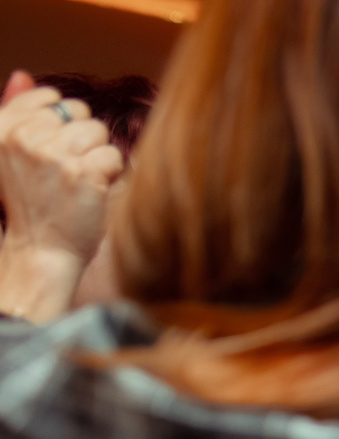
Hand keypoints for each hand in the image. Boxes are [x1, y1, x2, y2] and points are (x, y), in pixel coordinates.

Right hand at [0, 74, 123, 324]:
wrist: (40, 249)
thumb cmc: (32, 202)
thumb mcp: (11, 154)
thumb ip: (17, 113)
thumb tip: (23, 74)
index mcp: (2, 130)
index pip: (46, 97)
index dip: (62, 122)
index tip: (55, 152)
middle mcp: (23, 138)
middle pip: (78, 112)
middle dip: (81, 139)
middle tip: (66, 172)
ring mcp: (52, 154)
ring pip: (98, 131)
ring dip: (97, 156)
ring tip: (79, 181)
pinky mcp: (82, 173)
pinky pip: (113, 154)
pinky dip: (111, 174)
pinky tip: (92, 193)